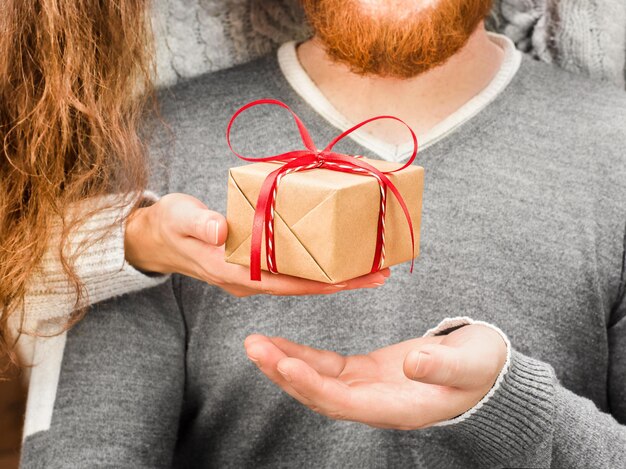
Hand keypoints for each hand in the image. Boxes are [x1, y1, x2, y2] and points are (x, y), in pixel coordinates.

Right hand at [125, 193, 389, 296]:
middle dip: (343, 281)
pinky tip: (337, 253)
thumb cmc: (169, 225)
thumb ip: (198, 223)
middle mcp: (249, 280)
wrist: (158, 238)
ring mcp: (253, 276)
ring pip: (302, 279)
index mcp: (234, 272)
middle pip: (304, 285)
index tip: (356, 278)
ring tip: (371, 266)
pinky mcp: (255, 266)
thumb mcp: (179, 217)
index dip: (323, 282)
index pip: (288, 283)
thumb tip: (220, 229)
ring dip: (336, 275)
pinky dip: (318, 264)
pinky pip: (293, 269)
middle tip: (382, 272)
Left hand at [244, 324, 506, 428]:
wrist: (485, 368)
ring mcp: (367, 389)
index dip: (314, 386)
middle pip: (321, 396)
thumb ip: (443, 366)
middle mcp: (376, 405)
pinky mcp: (365, 372)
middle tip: (256, 348)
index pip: (346, 403)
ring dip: (285, 364)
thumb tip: (413, 363)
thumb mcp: (472, 363)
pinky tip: (281, 345)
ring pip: (317, 382)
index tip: (287, 364)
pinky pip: (326, 367)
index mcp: (399, 409)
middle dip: (285, 373)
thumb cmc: (483, 368)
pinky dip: (302, 356)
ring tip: (256, 344)